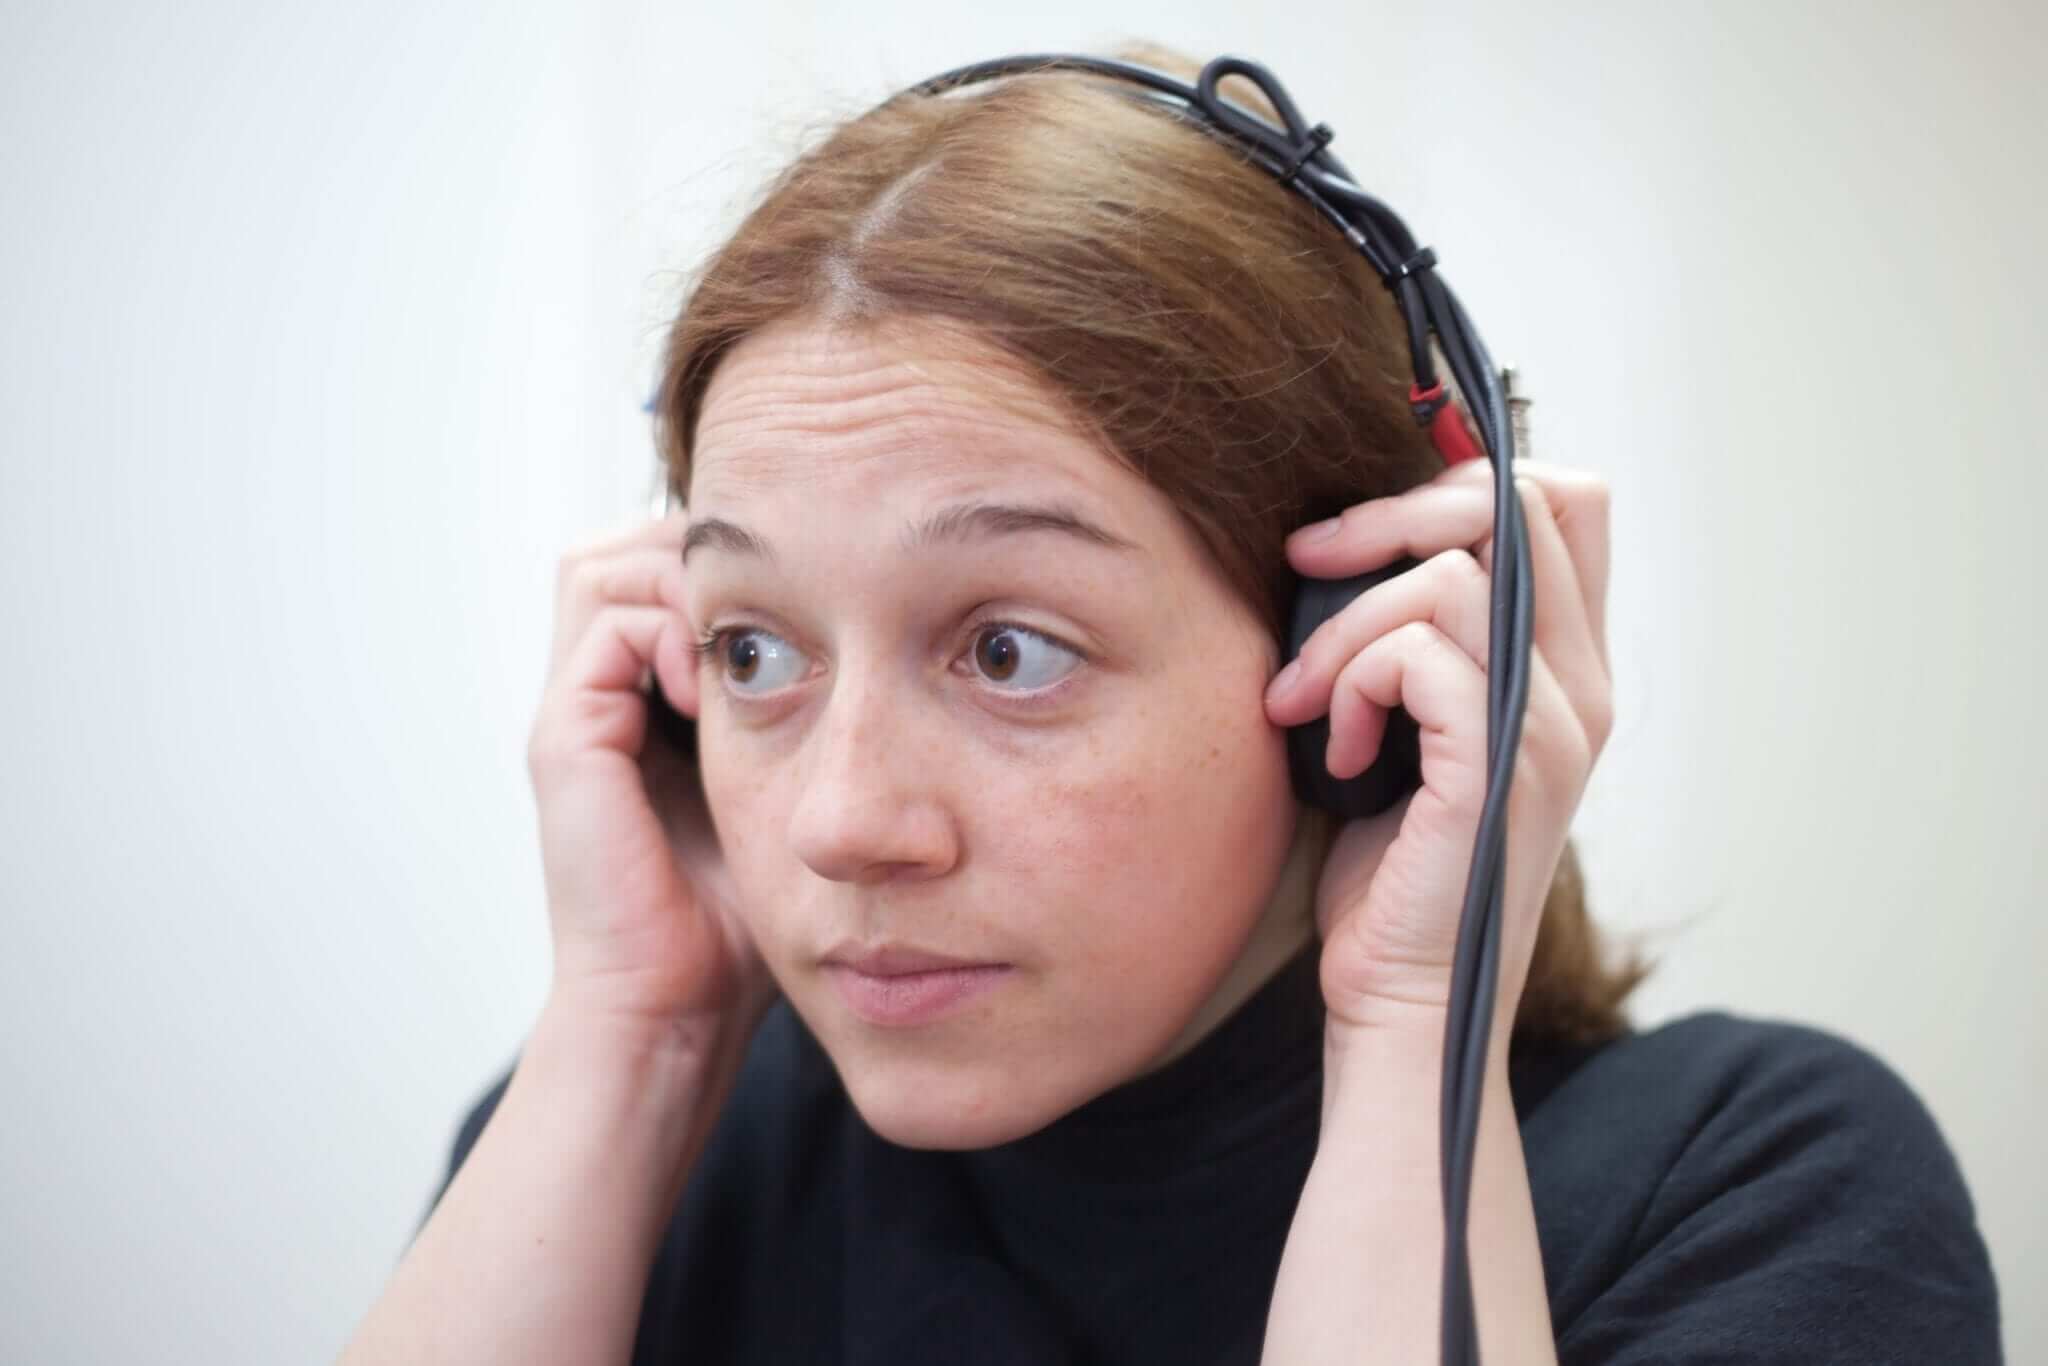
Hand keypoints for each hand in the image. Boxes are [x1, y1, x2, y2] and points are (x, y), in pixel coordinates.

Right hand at [526, 508, 776, 1038]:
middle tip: (770, 599)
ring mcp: (571, 714)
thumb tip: (880, 659)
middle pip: (621, 551)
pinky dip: (669, 632)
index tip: (801, 600)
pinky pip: (608, 626)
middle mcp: (594, 698)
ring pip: (603, 567)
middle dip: (696, 556)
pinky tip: (718, 688)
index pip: (656, 571)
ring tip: (742, 644)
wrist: (678, 1003)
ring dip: (682, 585)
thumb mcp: (781, 794)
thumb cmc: (740, 918)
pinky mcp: (564, 737)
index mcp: (638, 705)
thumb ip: (798, 726)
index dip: (721, 566)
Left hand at [1263, 460, 1614, 1043]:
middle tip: (1309, 565)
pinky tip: (1337, 747)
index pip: (1567, 500)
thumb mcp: (1410, 724)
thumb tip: (1357, 537)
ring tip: (1306, 698)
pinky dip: (1350, 682)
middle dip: (1389, 517)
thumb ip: (1420, 634)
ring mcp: (1550, 729)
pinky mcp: (1498, 770)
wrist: (1399, 1002)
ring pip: (1451, 578)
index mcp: (1567, 668)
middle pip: (1517, 505)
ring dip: (1346, 625)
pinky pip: (1419, 654)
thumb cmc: (1388, 868)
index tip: (1365, 539)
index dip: (1465, 483)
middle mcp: (1580, 688)